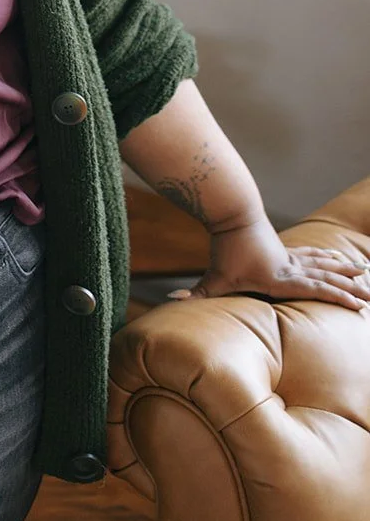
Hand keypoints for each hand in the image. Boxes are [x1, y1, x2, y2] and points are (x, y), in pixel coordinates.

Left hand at [166, 215, 369, 310]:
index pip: (316, 290)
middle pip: (326, 278)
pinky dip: (328, 258)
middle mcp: (291, 268)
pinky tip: (339, 258)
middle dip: (350, 289)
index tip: (359, 306)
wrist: (232, 215)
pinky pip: (313, 255)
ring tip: (366, 273)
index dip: (338, 298)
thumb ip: (196, 295)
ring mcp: (290, 257)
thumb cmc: (224, 250)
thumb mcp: (213, 278)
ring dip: (344, 270)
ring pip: (324, 264)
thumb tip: (170, 302)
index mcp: (281, 279)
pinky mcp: (286, 249)